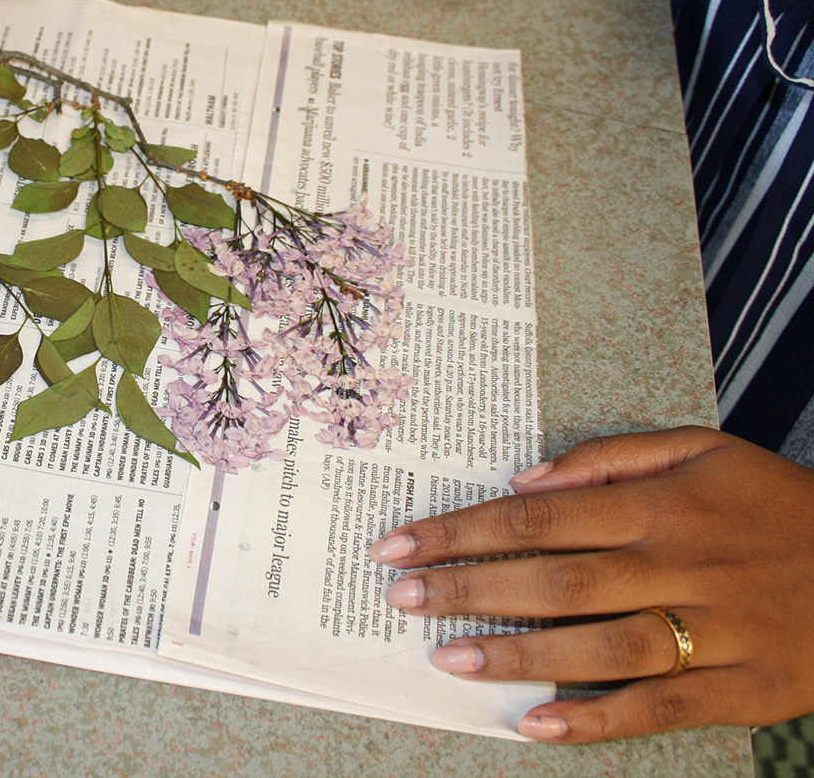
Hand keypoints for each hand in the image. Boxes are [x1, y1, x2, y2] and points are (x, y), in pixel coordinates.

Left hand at [369, 426, 813, 741]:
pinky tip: (536, 722)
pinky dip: (596, 718)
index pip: (538, 518)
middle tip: (401, 597)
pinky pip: (659, 707)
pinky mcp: (742, 687)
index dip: (462, 531)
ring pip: (600, 644)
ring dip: (518, 652)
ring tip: (448, 657)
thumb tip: (524, 480)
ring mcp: (714, 631)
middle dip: (470, 587)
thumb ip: (610, 459)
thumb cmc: (774, 504)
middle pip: (557, 578)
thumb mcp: (702, 451)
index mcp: (662, 506)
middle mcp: (682, 565)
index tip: (400, 543)